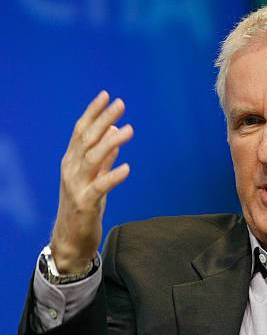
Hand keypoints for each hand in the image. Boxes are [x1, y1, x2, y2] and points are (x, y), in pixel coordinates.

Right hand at [50, 91, 133, 273]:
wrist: (70, 239)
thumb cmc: (84, 206)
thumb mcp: (95, 177)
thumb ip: (104, 157)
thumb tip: (115, 132)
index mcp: (72, 161)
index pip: (81, 131)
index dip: (93, 113)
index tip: (106, 95)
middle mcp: (70, 170)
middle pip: (86, 139)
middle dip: (103, 119)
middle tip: (120, 104)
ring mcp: (76, 186)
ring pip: (92, 159)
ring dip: (110, 142)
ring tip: (128, 130)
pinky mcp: (85, 204)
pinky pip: (100, 187)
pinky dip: (112, 176)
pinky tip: (127, 168)